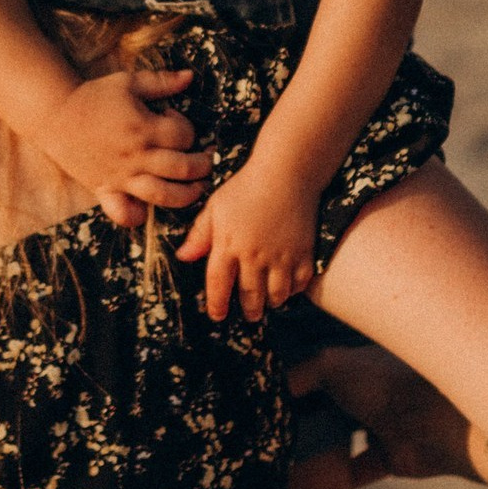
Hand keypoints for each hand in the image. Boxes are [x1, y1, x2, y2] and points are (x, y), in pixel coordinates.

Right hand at [41, 67, 210, 223]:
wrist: (55, 113)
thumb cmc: (94, 96)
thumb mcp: (128, 82)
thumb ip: (161, 81)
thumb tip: (189, 77)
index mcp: (144, 127)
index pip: (183, 135)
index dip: (188, 128)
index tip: (175, 119)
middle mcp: (136, 155)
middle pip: (182, 168)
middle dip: (202, 165)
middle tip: (207, 161)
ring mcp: (121, 176)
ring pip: (163, 195)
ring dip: (187, 195)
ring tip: (197, 189)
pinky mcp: (105, 189)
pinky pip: (124, 213)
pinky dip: (138, 216)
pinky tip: (147, 209)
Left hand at [176, 158, 317, 319]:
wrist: (285, 173)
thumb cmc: (245, 187)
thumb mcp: (216, 206)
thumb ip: (200, 234)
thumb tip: (183, 257)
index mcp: (228, 244)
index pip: (218, 285)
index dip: (216, 305)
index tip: (217, 315)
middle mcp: (254, 256)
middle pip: (250, 297)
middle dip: (248, 310)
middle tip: (248, 314)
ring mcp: (281, 257)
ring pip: (276, 296)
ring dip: (270, 303)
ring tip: (267, 302)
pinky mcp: (304, 254)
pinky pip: (299, 285)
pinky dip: (293, 291)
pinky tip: (287, 287)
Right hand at [289, 345, 475, 484]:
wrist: (430, 423)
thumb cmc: (382, 382)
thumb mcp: (331, 363)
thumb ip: (303, 372)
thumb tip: (278, 384)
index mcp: (358, 363)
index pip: (323, 369)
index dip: (301, 379)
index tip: (274, 393)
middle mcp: (370, 392)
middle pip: (332, 405)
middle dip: (310, 416)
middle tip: (280, 427)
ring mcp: (381, 425)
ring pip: (345, 438)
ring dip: (324, 447)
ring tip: (293, 454)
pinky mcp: (389, 459)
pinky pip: (359, 469)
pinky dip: (341, 477)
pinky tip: (315, 479)